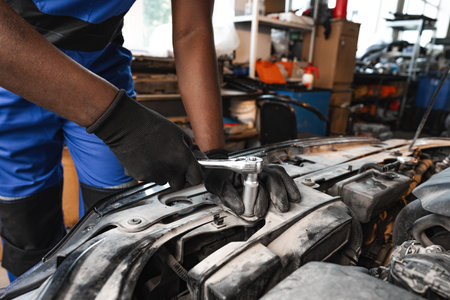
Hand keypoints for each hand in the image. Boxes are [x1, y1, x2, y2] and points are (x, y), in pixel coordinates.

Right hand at [86, 90, 202, 189]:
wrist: (126, 125)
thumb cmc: (152, 125)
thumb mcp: (178, 133)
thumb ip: (188, 148)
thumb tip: (193, 157)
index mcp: (183, 158)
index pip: (196, 179)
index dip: (195, 176)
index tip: (192, 174)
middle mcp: (170, 170)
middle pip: (179, 184)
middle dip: (178, 177)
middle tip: (172, 164)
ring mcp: (155, 175)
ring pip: (163, 181)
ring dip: (162, 173)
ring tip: (155, 156)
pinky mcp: (140, 177)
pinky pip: (148, 178)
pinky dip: (147, 171)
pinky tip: (144, 157)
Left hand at [201, 149, 300, 217]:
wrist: (218, 168)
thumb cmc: (218, 175)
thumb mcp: (217, 184)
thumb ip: (227, 195)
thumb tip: (240, 208)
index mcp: (243, 168)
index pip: (255, 181)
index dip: (258, 198)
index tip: (255, 212)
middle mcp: (255, 168)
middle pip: (272, 176)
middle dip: (277, 193)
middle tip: (281, 207)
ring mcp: (263, 170)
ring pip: (279, 175)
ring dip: (287, 189)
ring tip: (290, 202)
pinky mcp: (269, 175)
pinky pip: (282, 177)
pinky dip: (290, 186)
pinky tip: (294, 195)